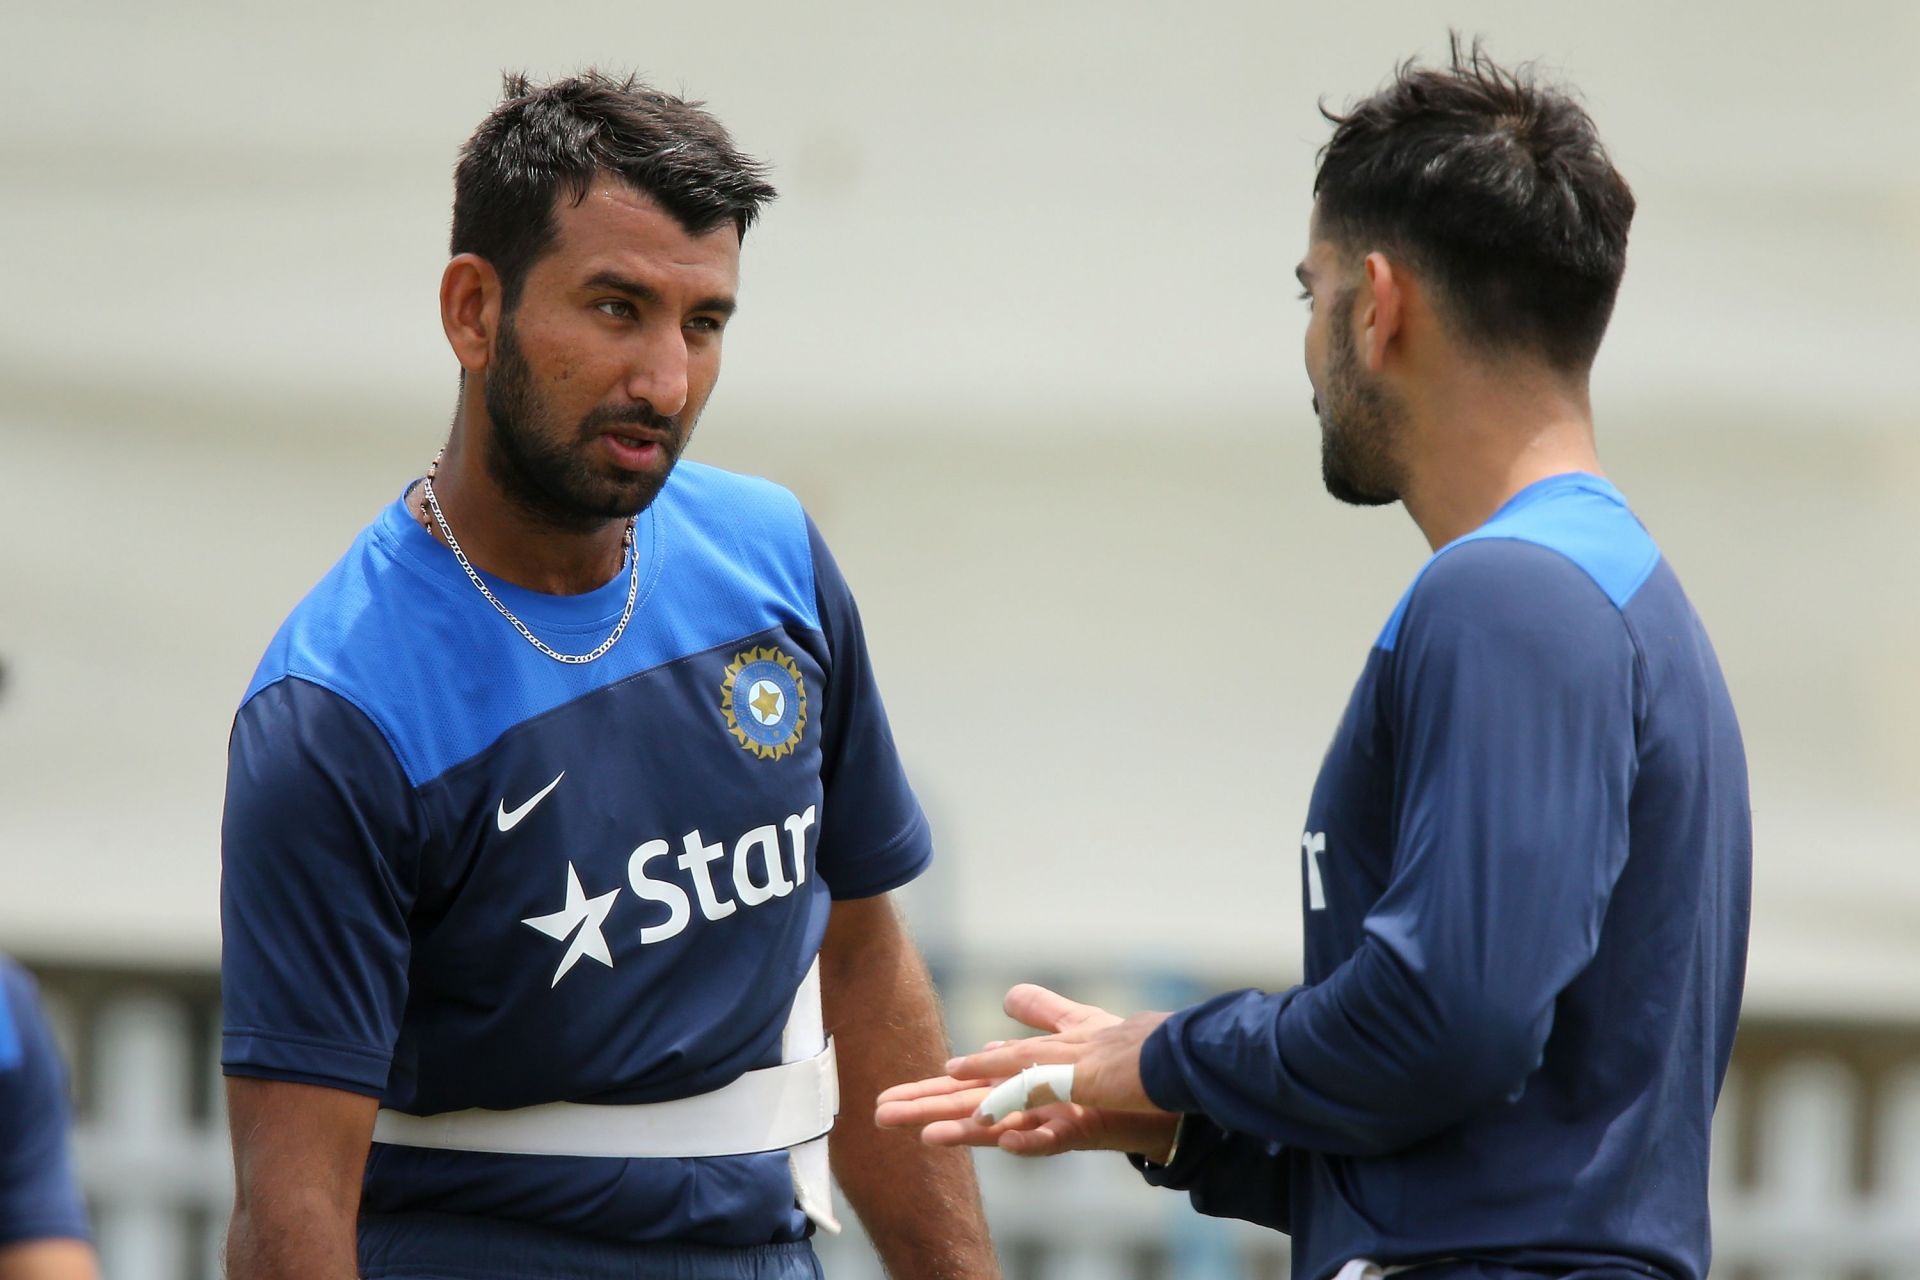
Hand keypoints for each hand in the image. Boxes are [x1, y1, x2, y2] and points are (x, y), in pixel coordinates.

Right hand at [874, 984, 1177, 1159]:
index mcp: (1026, 1084)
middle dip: (928, 1110)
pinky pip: (1054, 1138)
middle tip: (882, 1117)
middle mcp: (1034, 1105)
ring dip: (966, 1130)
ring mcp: (1056, 1120)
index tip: (885, 1098)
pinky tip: (1007, 1139)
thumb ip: (1042, 1013)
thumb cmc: (1126, 1067)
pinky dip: (1031, 1139)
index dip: (929, 1089)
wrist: (1173, 1091)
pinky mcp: (1086, 1131)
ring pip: (1001, 1125)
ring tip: (926, 1135)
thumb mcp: (1077, 1027)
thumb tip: (1005, 1002)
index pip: (968, 1086)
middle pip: (972, 1107)